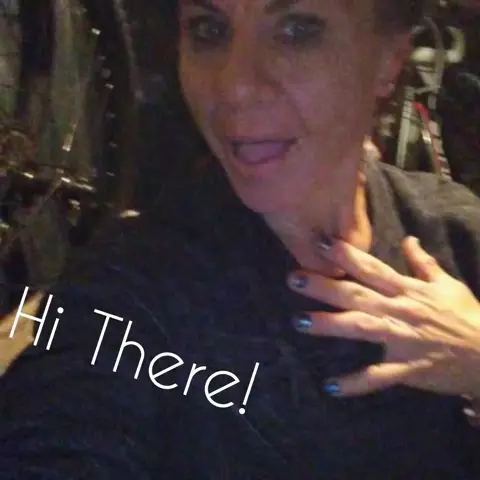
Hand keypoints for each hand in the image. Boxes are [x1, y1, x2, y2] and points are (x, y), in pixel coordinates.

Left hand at [288, 237, 479, 397]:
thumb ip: (423, 262)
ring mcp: (402, 339)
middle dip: (324, 286)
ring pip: (360, 328)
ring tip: (299, 321)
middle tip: (293, 278)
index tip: (321, 243)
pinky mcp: (406, 367)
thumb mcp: (448, 284)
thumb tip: (408, 238)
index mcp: (408, 289)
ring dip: (329, 325)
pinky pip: (378, 377)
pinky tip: (330, 387)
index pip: (372, 267)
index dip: (347, 254)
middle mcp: (399, 310)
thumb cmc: (467, 317)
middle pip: (356, 294)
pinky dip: (355, 383)